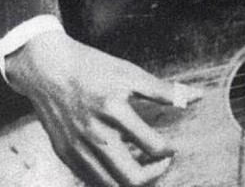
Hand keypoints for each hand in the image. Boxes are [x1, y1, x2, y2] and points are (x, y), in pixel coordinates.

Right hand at [4, 30, 202, 186]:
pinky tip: (119, 163)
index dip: (168, 151)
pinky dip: (109, 179)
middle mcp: (95, 134)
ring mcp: (77, 148)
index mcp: (114, 110)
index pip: (152, 145)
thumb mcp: (131, 73)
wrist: (47, 70)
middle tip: (161, 163)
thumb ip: (165, 90)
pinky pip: (90, 180)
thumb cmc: (91, 68)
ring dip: (132, 181)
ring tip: (143, 165)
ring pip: (110, 185)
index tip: (170, 147)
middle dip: (154, 175)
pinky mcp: (65, 155)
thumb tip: (197, 96)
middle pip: (130, 178)